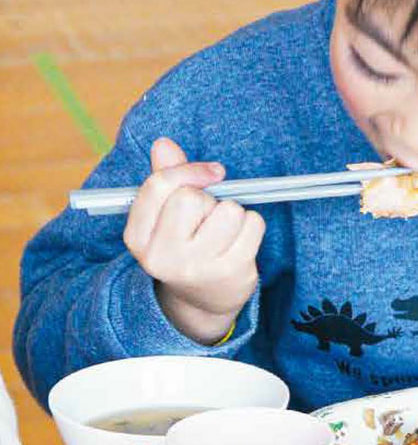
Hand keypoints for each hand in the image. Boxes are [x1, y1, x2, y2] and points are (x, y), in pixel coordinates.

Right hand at [122, 137, 265, 343]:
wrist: (202, 301)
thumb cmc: (184, 245)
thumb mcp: (165, 216)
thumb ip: (166, 178)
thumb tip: (163, 144)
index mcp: (137, 237)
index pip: (158, 186)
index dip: (188, 170)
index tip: (212, 173)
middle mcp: (161, 256)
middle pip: (192, 197)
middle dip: (207, 199)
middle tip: (207, 219)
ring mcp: (196, 268)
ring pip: (228, 210)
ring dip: (232, 212)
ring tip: (223, 231)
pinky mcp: (230, 272)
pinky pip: (252, 224)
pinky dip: (252, 225)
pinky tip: (240, 241)